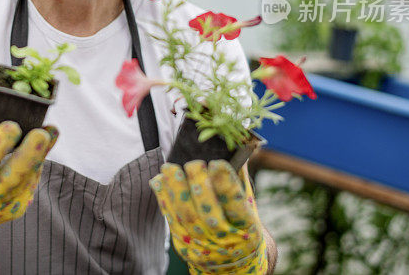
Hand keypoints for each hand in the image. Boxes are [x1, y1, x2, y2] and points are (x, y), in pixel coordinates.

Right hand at [0, 100, 57, 250]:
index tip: (12, 125)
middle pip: (10, 178)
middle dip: (29, 155)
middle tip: (42, 133)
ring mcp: (2, 208)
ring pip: (26, 180)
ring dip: (39, 156)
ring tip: (47, 133)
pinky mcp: (17, 210)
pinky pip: (30, 184)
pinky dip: (36, 166)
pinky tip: (39, 151)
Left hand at [150, 160, 267, 273]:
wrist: (234, 263)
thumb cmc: (242, 225)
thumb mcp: (249, 205)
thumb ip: (240, 178)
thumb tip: (234, 145)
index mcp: (248, 228)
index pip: (237, 206)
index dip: (226, 184)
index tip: (217, 162)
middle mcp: (226, 240)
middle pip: (209, 214)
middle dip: (199, 186)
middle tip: (192, 163)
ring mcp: (203, 246)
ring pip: (187, 217)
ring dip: (175, 190)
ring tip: (169, 167)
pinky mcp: (184, 246)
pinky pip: (171, 221)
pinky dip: (163, 199)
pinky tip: (159, 181)